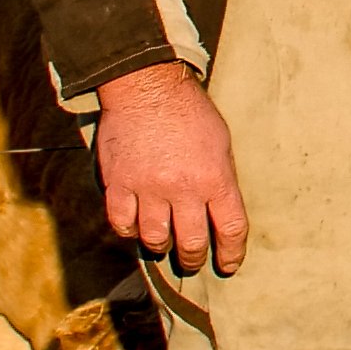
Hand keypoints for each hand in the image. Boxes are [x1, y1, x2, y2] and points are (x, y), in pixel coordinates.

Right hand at [90, 62, 250, 272]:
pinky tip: (135, 225)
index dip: (231, 254)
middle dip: (193, 258)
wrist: (147, 85)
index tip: (228, 264)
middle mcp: (183, 188)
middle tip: (191, 259)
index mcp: (215, 177)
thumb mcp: (220, 142)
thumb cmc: (189, 111)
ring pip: (155, 238)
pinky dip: (129, 230)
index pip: (231, 229)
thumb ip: (221, 179)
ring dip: (161, 245)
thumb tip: (221, 212)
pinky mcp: (119, 183)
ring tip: (162, 241)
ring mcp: (148, 187)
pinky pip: (122, 223)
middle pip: (191, 243)